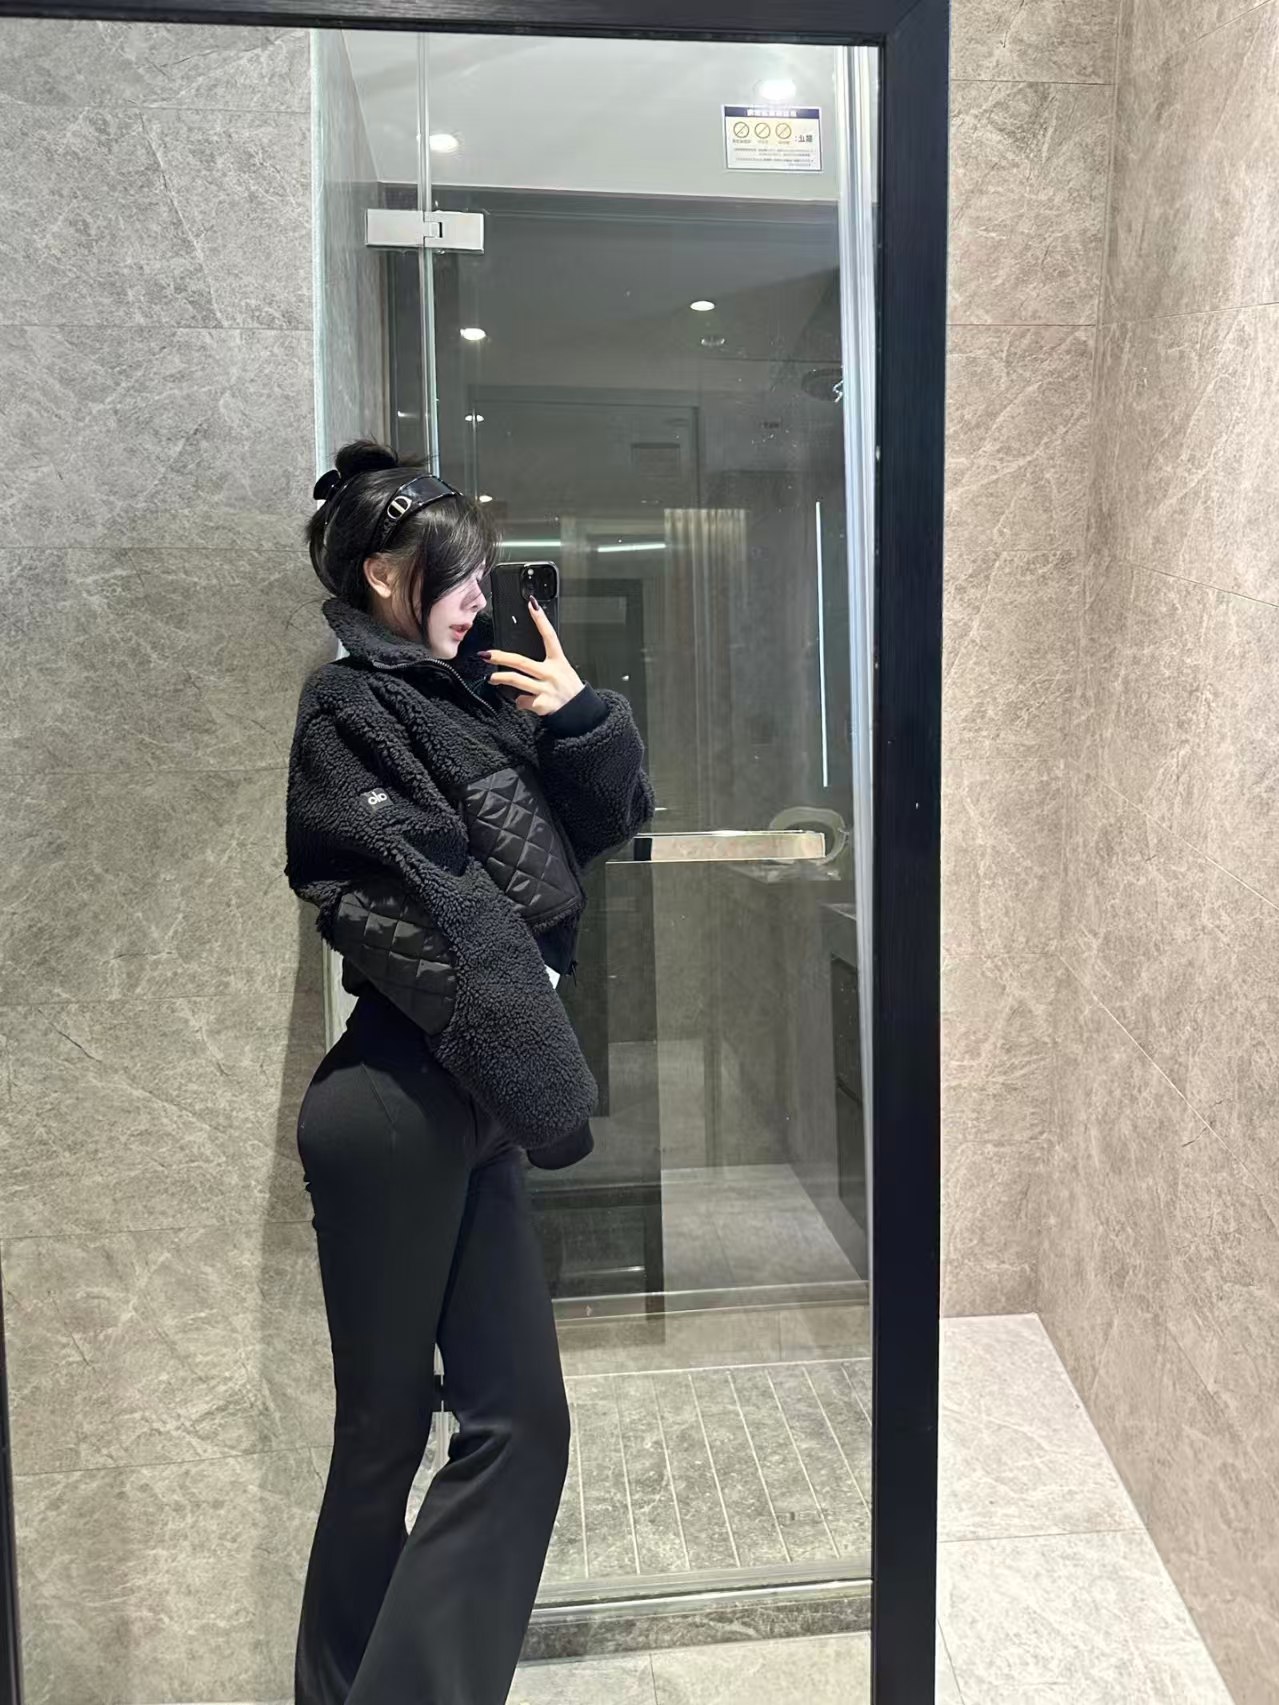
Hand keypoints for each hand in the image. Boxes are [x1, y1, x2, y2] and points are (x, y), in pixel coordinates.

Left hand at [481, 599, 584, 714]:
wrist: (580, 712)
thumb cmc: (570, 690)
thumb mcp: (563, 671)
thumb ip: (545, 666)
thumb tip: (523, 666)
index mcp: (558, 661)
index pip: (549, 636)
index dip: (541, 620)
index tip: (532, 605)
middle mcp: (551, 673)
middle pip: (522, 662)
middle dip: (501, 657)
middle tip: (487, 654)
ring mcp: (546, 688)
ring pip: (517, 681)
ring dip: (501, 678)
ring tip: (491, 678)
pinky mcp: (542, 703)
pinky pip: (523, 701)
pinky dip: (521, 702)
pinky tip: (524, 702)